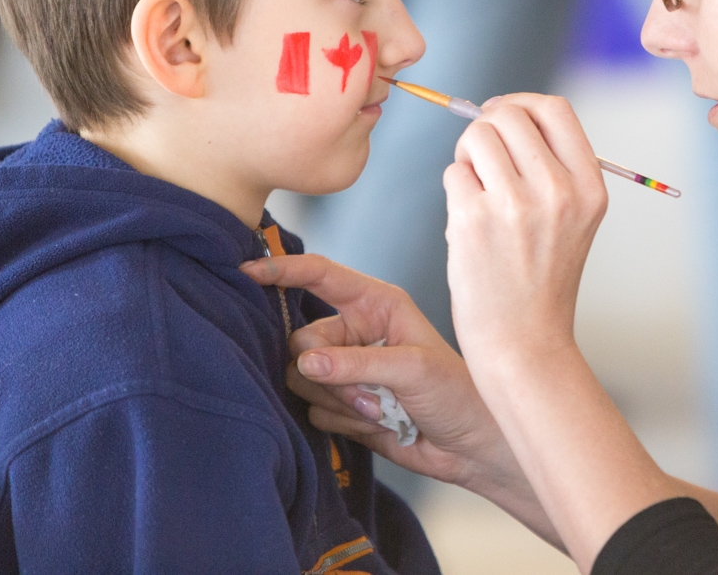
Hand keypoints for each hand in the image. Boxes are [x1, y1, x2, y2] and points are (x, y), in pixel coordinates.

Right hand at [238, 254, 518, 493]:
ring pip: (301, 379)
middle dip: (327, 373)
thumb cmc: (457, 394)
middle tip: (371, 394)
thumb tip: (305, 362)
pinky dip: (343, 423)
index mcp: (375, 303)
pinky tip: (379, 424)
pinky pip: (313, 411)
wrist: (470, 447)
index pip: (320, 276)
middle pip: (300, 341)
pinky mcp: (341, 404)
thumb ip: (357, 363)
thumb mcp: (413, 370)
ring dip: (339, 401)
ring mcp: (345, 368)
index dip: (283, 271)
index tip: (246, 272)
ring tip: (382, 410)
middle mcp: (355, 330)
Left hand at [443, 93, 607, 364]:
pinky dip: (455, 189)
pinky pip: (454, 173)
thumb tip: (501, 113)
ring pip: (476, 138)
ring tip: (476, 191)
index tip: (502, 116)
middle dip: (486, 127)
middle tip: (481, 159)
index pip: (555, 109)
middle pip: (509, 115)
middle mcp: (558, 190)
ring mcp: (515, 204)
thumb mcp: (572, 219)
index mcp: (589, 186)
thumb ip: (550, 166)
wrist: (524, 343)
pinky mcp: (473, 220)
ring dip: (468, 156)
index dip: (521, 103)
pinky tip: (468, 221)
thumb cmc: (540, 279)